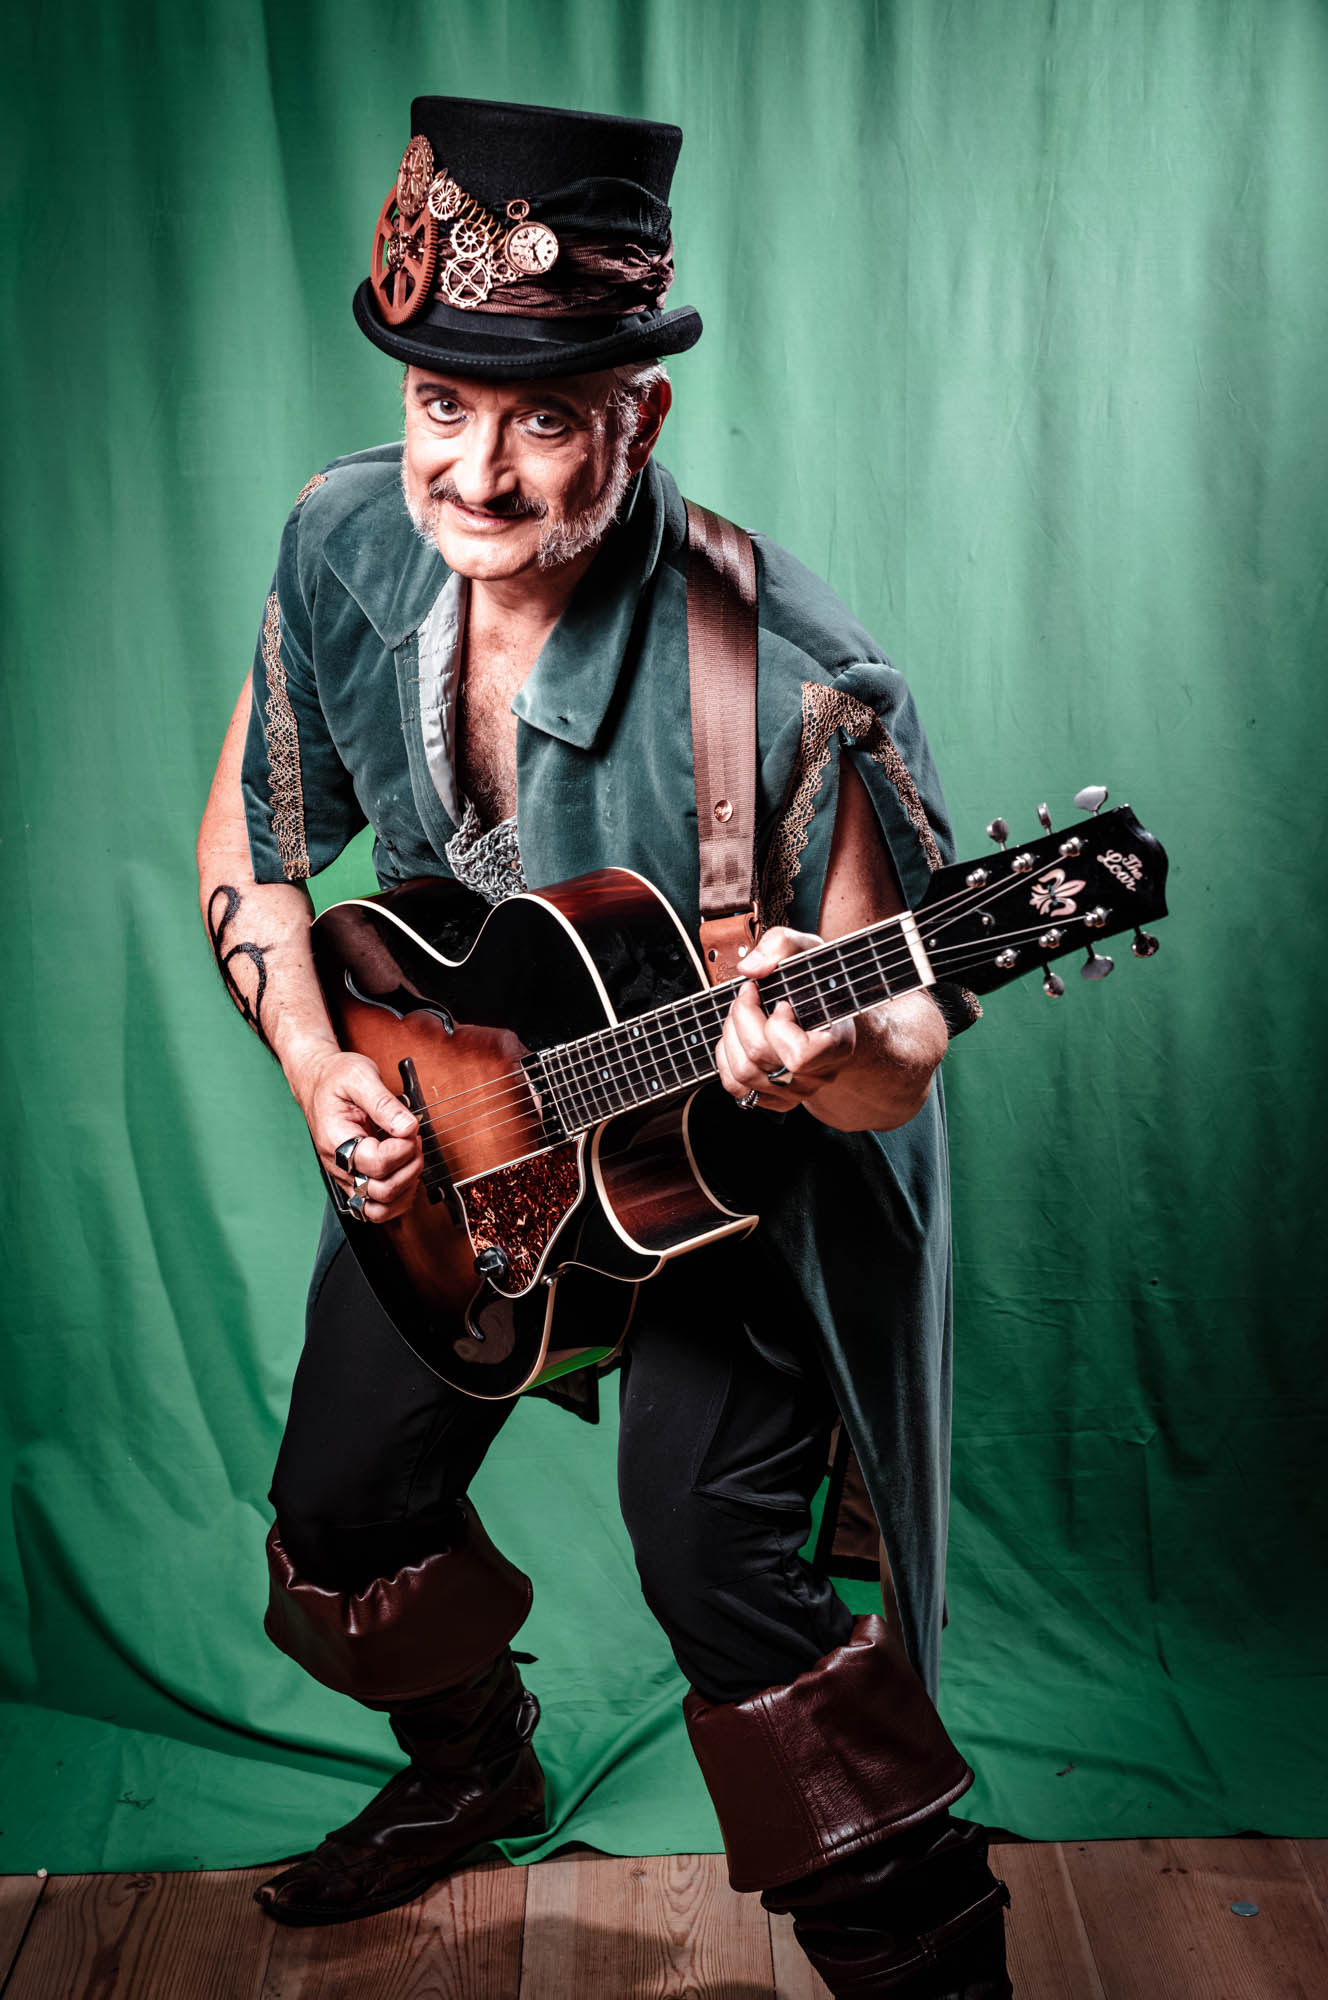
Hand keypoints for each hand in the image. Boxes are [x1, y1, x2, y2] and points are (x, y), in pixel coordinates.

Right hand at [291, 1046, 421, 1221]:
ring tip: (411, 1159)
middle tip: (414, 1142)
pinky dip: (398, 1198)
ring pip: (378, 1209)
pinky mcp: (354, 1179)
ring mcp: (346, 1176)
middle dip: (408, 1168)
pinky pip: (376, 1207)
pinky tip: (406, 1174)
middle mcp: (338, 1165)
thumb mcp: (360, 1076)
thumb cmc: (335, 1077)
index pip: (375, 1164)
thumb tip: (408, 1127)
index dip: (402, 1150)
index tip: (410, 1130)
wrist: (317, 1080)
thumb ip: (384, 1103)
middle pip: (379, 1191)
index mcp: (336, 1139)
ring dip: (405, 1188)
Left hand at [715, 927, 855, 1113]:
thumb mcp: (808, 952)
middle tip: (748, 993)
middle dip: (742, 1017)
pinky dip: (725, 1058)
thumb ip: (781, 946)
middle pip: (760, 1058)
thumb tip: (749, 968)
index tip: (782, 1002)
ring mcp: (796, 1092)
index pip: (799, 1057)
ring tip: (741, 1012)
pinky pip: (736, 1088)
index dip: (779, 1027)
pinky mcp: (774, 1099)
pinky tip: (736, 1036)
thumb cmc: (819, 984)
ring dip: (730, 1035)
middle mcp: (818, 1076)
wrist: (829, 1012)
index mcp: (837, 1046)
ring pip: (743, 1074)